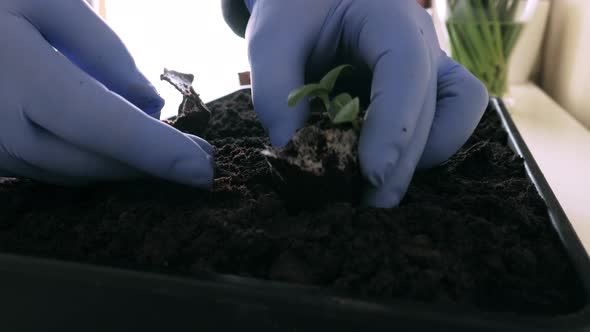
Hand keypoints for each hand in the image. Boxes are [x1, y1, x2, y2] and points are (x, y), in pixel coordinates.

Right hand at [0, 0, 212, 186]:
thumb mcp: (44, 0)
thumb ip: (102, 49)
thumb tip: (148, 104)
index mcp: (18, 72)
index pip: (101, 125)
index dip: (154, 152)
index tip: (201, 171)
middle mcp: (1, 122)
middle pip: (92, 161)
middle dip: (152, 169)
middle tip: (203, 166)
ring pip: (73, 174)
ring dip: (127, 173)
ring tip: (174, 163)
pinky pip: (52, 172)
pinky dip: (96, 169)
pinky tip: (126, 159)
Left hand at [244, 0, 487, 206]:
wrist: (316, 0)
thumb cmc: (295, 10)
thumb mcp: (271, 37)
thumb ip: (275, 88)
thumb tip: (292, 152)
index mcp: (387, 16)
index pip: (405, 69)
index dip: (394, 125)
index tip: (370, 174)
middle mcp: (421, 40)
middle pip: (431, 107)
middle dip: (401, 164)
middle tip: (365, 209)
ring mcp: (430, 65)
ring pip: (455, 117)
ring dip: (420, 160)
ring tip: (374, 191)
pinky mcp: (427, 89)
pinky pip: (449, 121)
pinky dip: (425, 152)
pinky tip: (384, 168)